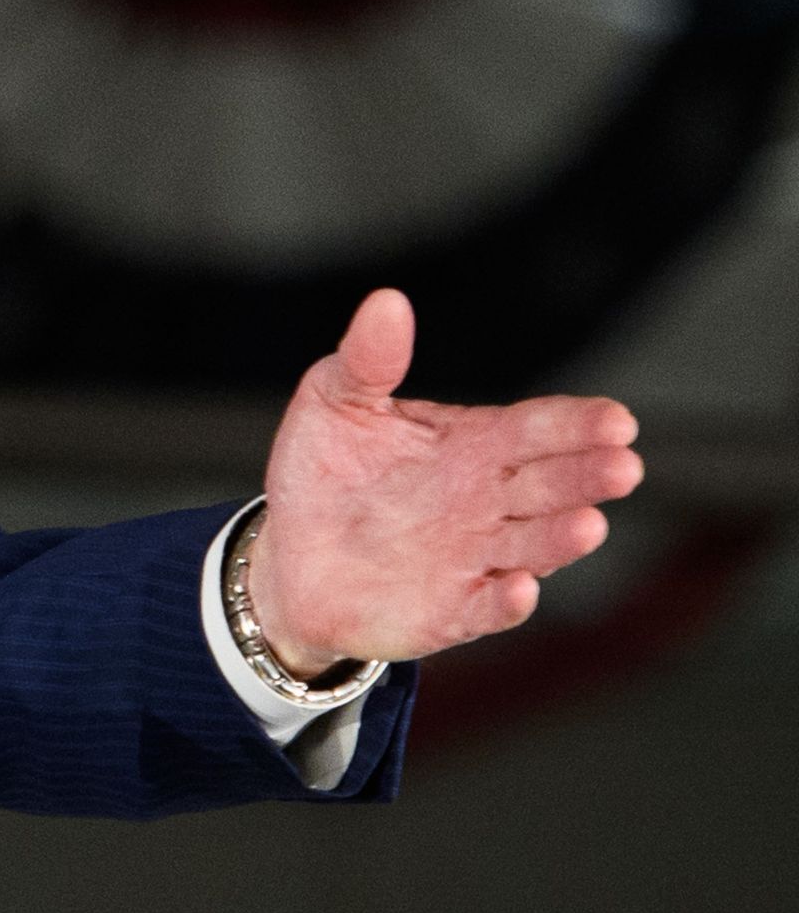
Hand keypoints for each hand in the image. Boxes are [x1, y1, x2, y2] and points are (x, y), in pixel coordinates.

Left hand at [245, 289, 643, 676]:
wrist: (290, 557)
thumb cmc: (325, 472)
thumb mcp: (335, 403)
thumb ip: (368, 359)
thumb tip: (387, 301)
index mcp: (473, 445)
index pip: (536, 428)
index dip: (577, 423)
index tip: (616, 419)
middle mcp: (487, 501)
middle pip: (551, 484)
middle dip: (589, 475)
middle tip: (623, 464)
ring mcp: (475, 557)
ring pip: (534, 545)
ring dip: (563, 538)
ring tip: (588, 524)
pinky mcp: (451, 611)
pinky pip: (487, 608)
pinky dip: (506, 601)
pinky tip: (519, 588)